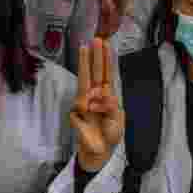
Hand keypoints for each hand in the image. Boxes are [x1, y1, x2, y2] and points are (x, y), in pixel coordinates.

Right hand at [71, 38, 124, 171]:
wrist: (99, 152)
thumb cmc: (109, 135)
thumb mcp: (116, 122)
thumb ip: (111, 108)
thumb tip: (105, 93)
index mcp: (108, 97)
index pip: (107, 74)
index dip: (106, 60)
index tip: (106, 45)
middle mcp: (95, 96)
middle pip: (94, 72)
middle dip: (95, 56)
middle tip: (96, 39)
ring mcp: (85, 103)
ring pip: (83, 82)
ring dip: (84, 65)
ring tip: (85, 52)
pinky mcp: (76, 113)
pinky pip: (80, 107)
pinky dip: (88, 112)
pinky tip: (89, 120)